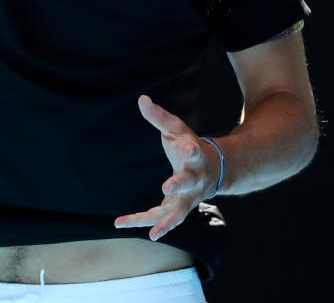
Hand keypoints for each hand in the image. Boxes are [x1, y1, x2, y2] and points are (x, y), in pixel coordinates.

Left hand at [113, 95, 221, 241]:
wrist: (213, 171)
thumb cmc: (190, 146)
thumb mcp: (177, 129)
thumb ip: (159, 117)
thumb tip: (141, 99)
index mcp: (197, 157)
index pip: (195, 152)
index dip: (191, 149)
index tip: (187, 146)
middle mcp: (195, 181)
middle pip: (188, 184)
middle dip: (178, 185)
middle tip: (166, 187)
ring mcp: (188, 198)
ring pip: (178, 212)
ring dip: (166, 222)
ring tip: (153, 234)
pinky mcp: (176, 208)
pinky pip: (159, 217)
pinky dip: (142, 221)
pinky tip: (120, 222)